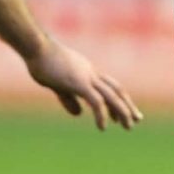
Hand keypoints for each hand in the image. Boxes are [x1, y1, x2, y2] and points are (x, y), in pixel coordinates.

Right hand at [25, 38, 142, 129]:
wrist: (36, 47)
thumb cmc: (42, 61)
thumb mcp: (57, 83)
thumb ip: (68, 99)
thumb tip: (78, 114)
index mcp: (88, 72)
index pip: (109, 86)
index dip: (118, 99)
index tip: (125, 113)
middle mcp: (92, 73)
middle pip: (116, 90)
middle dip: (127, 105)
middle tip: (137, 120)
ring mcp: (87, 77)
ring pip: (112, 96)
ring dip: (122, 111)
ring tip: (128, 126)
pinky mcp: (79, 83)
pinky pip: (96, 101)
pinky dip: (102, 114)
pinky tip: (103, 127)